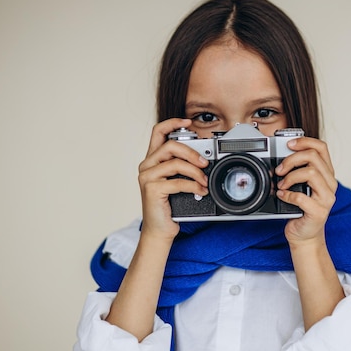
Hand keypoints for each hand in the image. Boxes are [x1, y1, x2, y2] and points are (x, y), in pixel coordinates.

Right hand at [137, 118, 208, 239]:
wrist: (160, 229)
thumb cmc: (169, 206)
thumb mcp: (176, 181)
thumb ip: (183, 168)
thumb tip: (204, 159)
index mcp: (152, 160)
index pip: (158, 132)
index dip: (173, 123)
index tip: (188, 122)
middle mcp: (146, 166)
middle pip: (170, 145)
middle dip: (192, 152)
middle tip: (205, 163)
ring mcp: (147, 177)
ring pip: (175, 163)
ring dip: (195, 171)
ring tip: (204, 180)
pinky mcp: (152, 189)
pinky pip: (178, 181)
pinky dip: (193, 186)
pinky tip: (201, 191)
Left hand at [275, 137, 337, 244]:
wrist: (305, 235)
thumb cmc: (301, 209)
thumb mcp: (301, 185)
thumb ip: (297, 170)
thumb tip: (280, 156)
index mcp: (327, 174)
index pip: (321, 147)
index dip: (305, 141)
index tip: (289, 144)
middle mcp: (330, 184)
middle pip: (313, 157)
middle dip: (291, 159)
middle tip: (279, 169)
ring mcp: (326, 198)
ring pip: (310, 173)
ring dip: (290, 177)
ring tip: (281, 184)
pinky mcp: (318, 212)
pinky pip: (302, 197)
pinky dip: (288, 195)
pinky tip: (282, 196)